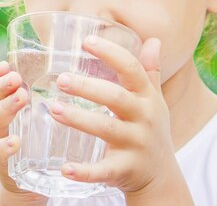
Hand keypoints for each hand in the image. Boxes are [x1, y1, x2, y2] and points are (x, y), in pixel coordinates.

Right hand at [0, 62, 46, 204]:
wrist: (36, 178)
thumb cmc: (43, 139)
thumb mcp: (44, 114)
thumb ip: (53, 93)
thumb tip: (76, 65)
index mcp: (7, 104)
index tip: (5, 64)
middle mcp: (0, 121)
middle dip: (0, 87)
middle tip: (16, 79)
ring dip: (4, 108)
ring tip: (20, 97)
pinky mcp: (4, 163)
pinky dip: (4, 147)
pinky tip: (15, 141)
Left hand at [50, 36, 192, 204]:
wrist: (161, 176)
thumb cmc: (150, 130)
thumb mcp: (154, 100)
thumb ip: (150, 72)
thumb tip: (153, 40)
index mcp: (147, 97)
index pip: (131, 69)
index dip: (111, 53)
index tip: (87, 41)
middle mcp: (143, 118)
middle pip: (115, 98)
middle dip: (88, 88)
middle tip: (61, 80)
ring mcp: (135, 144)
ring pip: (106, 129)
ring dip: (79, 119)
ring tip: (55, 110)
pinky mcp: (125, 169)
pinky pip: (104, 170)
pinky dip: (85, 171)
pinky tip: (65, 169)